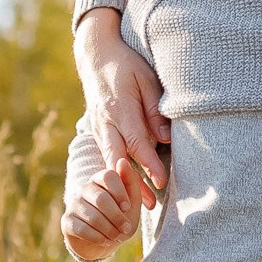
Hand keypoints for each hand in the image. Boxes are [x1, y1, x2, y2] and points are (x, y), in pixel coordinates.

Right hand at [62, 157, 138, 261]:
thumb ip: (131, 182)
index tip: (127, 208)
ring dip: (109, 230)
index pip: (108, 176)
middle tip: (125, 229)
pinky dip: (97, 237)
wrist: (105, 242)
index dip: (120, 192)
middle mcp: (85, 188)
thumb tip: (122, 161)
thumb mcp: (132, 204)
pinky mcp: (67, 221)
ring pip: (93, 216)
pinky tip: (104, 241)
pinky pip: (82, 229)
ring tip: (117, 237)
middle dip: (117, 217)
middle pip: (101, 198)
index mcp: (100, 179)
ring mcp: (74, 204)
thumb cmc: (120, 219)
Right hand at [74, 8, 168, 206]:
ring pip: (111, 161)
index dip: (149, 164)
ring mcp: (98, 128)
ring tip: (138, 206)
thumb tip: (165, 137)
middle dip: (133, 185)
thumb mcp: (146, 80)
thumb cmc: (127, 65)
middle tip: (149, 205)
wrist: (95, 55)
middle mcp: (105, 123)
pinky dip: (115, 173)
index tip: (161, 182)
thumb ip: (154, 109)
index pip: (136, 142)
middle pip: (119, 160)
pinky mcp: (97, 130)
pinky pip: (106, 155)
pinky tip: (124, 188)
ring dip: (123, 184)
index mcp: (119, 109)